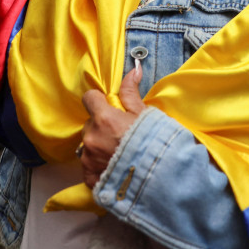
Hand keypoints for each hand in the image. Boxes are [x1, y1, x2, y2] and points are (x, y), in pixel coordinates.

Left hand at [77, 65, 145, 187]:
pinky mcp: (89, 178)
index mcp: (104, 119)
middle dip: (101, 127)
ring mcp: (88, 160)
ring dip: (99, 147)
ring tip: (120, 154)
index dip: (99, 101)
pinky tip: (115, 168)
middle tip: (121, 135)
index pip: (89, 98)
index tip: (110, 108)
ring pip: (88, 146)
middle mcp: (91, 138)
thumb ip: (131, 93)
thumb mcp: (145, 115)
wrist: (160, 178)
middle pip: (90, 124)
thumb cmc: (154, 143)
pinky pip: (88, 166)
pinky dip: (98, 166)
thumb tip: (133, 70)